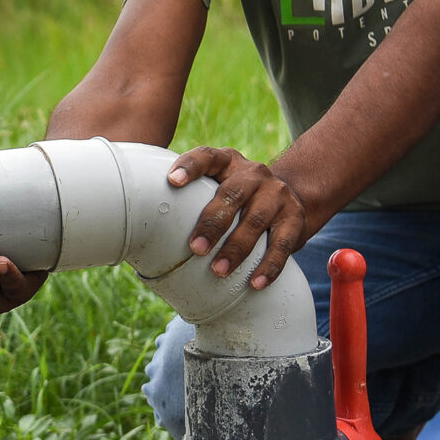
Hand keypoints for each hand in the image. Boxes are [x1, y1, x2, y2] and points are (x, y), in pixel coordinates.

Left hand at [167, 146, 310, 289]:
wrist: (291, 197)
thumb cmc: (236, 198)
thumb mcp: (218, 187)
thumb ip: (191, 199)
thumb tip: (144, 232)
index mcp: (228, 162)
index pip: (207, 157)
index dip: (191, 166)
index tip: (173, 181)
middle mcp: (253, 173)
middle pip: (232, 194)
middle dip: (212, 223)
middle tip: (195, 248)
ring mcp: (277, 194)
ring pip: (255, 220)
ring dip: (236, 248)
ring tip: (219, 271)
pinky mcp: (295, 217)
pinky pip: (282, 243)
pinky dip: (269, 265)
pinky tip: (256, 282)